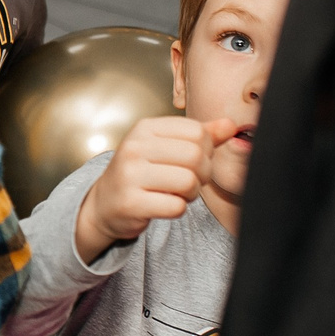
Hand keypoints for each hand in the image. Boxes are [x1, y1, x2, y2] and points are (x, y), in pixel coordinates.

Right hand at [74, 115, 236, 256]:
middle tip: (190, 181)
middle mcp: (134, 148)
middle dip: (202, 174)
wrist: (104, 203)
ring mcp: (129, 175)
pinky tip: (164, 205)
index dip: (206, 150)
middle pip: (196, 156)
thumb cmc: (140, 173)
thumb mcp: (165, 147)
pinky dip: (177, 209)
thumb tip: (230, 126)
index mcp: (145, 128)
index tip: (193, 162)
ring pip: (188, 181)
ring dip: (191, 193)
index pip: (197, 131)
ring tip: (177, 193)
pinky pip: (176, 207)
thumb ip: (199, 136)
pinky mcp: (130, 203)